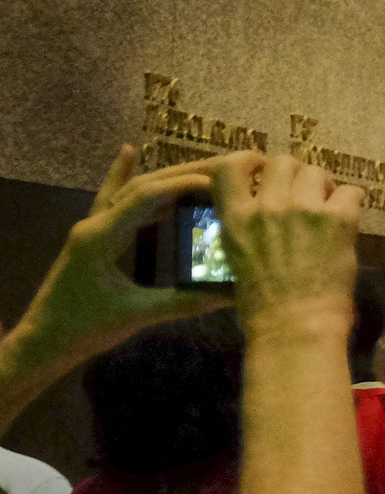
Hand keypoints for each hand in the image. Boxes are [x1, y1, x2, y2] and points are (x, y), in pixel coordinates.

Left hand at [5, 145, 222, 379]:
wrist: (43, 341)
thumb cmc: (84, 328)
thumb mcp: (137, 315)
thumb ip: (185, 302)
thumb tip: (231, 293)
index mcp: (101, 237)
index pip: (145, 197)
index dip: (183, 185)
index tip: (220, 182)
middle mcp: (94, 224)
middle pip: (139, 186)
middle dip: (180, 174)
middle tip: (221, 167)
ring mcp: (91, 228)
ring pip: (128, 191)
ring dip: (163, 178)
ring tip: (202, 169)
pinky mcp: (93, 236)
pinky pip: (111, 198)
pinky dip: (121, 175)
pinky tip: (130, 152)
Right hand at [209, 148, 361, 341]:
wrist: (295, 327)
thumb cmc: (262, 306)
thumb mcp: (237, 259)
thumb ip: (247, 227)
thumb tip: (260, 212)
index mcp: (236, 218)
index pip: (234, 165)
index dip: (252, 161)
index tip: (262, 170)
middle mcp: (267, 206)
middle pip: (283, 162)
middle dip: (295, 175)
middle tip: (304, 196)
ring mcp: (303, 210)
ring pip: (317, 172)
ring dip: (323, 188)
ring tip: (326, 211)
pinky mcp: (337, 219)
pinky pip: (351, 192)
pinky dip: (351, 204)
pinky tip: (347, 223)